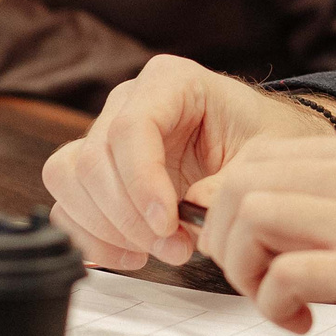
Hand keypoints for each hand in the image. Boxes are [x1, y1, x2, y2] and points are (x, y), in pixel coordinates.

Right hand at [43, 53, 335, 267]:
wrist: (260, 144)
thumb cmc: (262, 139)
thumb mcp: (265, 154)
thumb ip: (230, 181)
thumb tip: (193, 209)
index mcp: (171, 81)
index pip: (131, 127)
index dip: (141, 181)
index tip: (167, 224)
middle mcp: (129, 102)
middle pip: (94, 159)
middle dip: (129, 217)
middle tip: (177, 248)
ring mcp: (107, 135)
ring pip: (70, 179)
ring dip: (109, 229)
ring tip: (164, 251)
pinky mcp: (99, 171)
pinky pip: (70, 203)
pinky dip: (94, 237)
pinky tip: (135, 253)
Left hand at [187, 129, 335, 335]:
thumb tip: (272, 229)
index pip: (260, 156)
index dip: (232, 205)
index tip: (249, 249)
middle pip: (242, 180)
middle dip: (225, 237)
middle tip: (251, 278)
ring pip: (252, 215)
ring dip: (244, 269)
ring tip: (275, 301)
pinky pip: (286, 275)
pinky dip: (274, 305)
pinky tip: (303, 323)